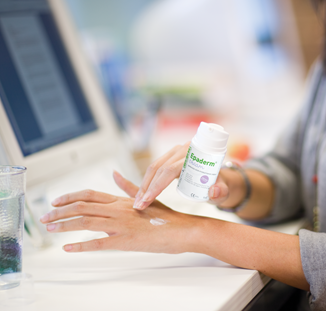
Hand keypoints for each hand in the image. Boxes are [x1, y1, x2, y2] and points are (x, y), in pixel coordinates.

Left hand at [39, 175, 199, 253]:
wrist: (183, 230)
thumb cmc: (166, 216)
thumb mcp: (146, 198)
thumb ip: (127, 187)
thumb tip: (114, 174)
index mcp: (122, 200)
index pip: (90, 194)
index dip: (70, 197)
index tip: (55, 203)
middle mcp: (118, 209)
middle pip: (82, 206)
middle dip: (59, 212)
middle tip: (44, 218)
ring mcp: (121, 224)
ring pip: (86, 221)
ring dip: (64, 226)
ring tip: (50, 230)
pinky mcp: (125, 240)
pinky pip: (98, 243)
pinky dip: (80, 245)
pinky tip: (68, 248)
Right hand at [133, 142, 230, 209]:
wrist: (219, 178)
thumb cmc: (220, 184)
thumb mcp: (223, 190)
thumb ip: (221, 192)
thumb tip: (213, 191)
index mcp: (195, 155)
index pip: (170, 169)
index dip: (157, 185)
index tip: (147, 200)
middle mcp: (184, 149)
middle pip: (159, 167)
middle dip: (147, 187)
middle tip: (138, 205)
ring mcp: (176, 152)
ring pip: (154, 166)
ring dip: (144, 185)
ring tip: (138, 202)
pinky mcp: (170, 157)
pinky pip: (155, 167)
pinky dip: (147, 181)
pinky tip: (142, 194)